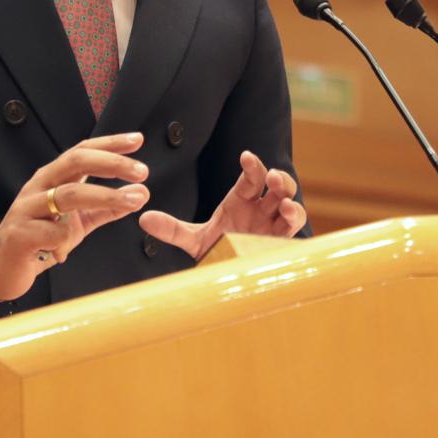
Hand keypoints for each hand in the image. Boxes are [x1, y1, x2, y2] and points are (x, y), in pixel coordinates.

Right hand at [0, 132, 149, 315]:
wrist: (0, 268)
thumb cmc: (41, 239)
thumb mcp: (78, 221)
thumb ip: (107, 208)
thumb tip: (140, 194)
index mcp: (52, 179)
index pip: (82, 151)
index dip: (109, 144)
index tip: (138, 140)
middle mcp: (39, 186)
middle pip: (76, 162)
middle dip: (112, 164)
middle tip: (143, 171)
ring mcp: (27, 208)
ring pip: (69, 194)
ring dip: (106, 197)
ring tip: (134, 201)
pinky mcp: (20, 234)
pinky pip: (54, 232)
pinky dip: (66, 240)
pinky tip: (63, 252)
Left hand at [138, 150, 304, 260]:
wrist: (230, 280)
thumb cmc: (217, 253)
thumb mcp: (195, 241)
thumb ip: (172, 229)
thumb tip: (143, 218)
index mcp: (242, 201)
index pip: (250, 177)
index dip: (252, 165)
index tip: (246, 156)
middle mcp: (261, 209)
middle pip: (276, 184)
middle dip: (277, 177)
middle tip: (271, 177)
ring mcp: (274, 225)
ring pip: (290, 202)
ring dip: (289, 198)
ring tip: (283, 202)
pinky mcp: (282, 243)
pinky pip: (294, 228)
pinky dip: (294, 221)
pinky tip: (288, 218)